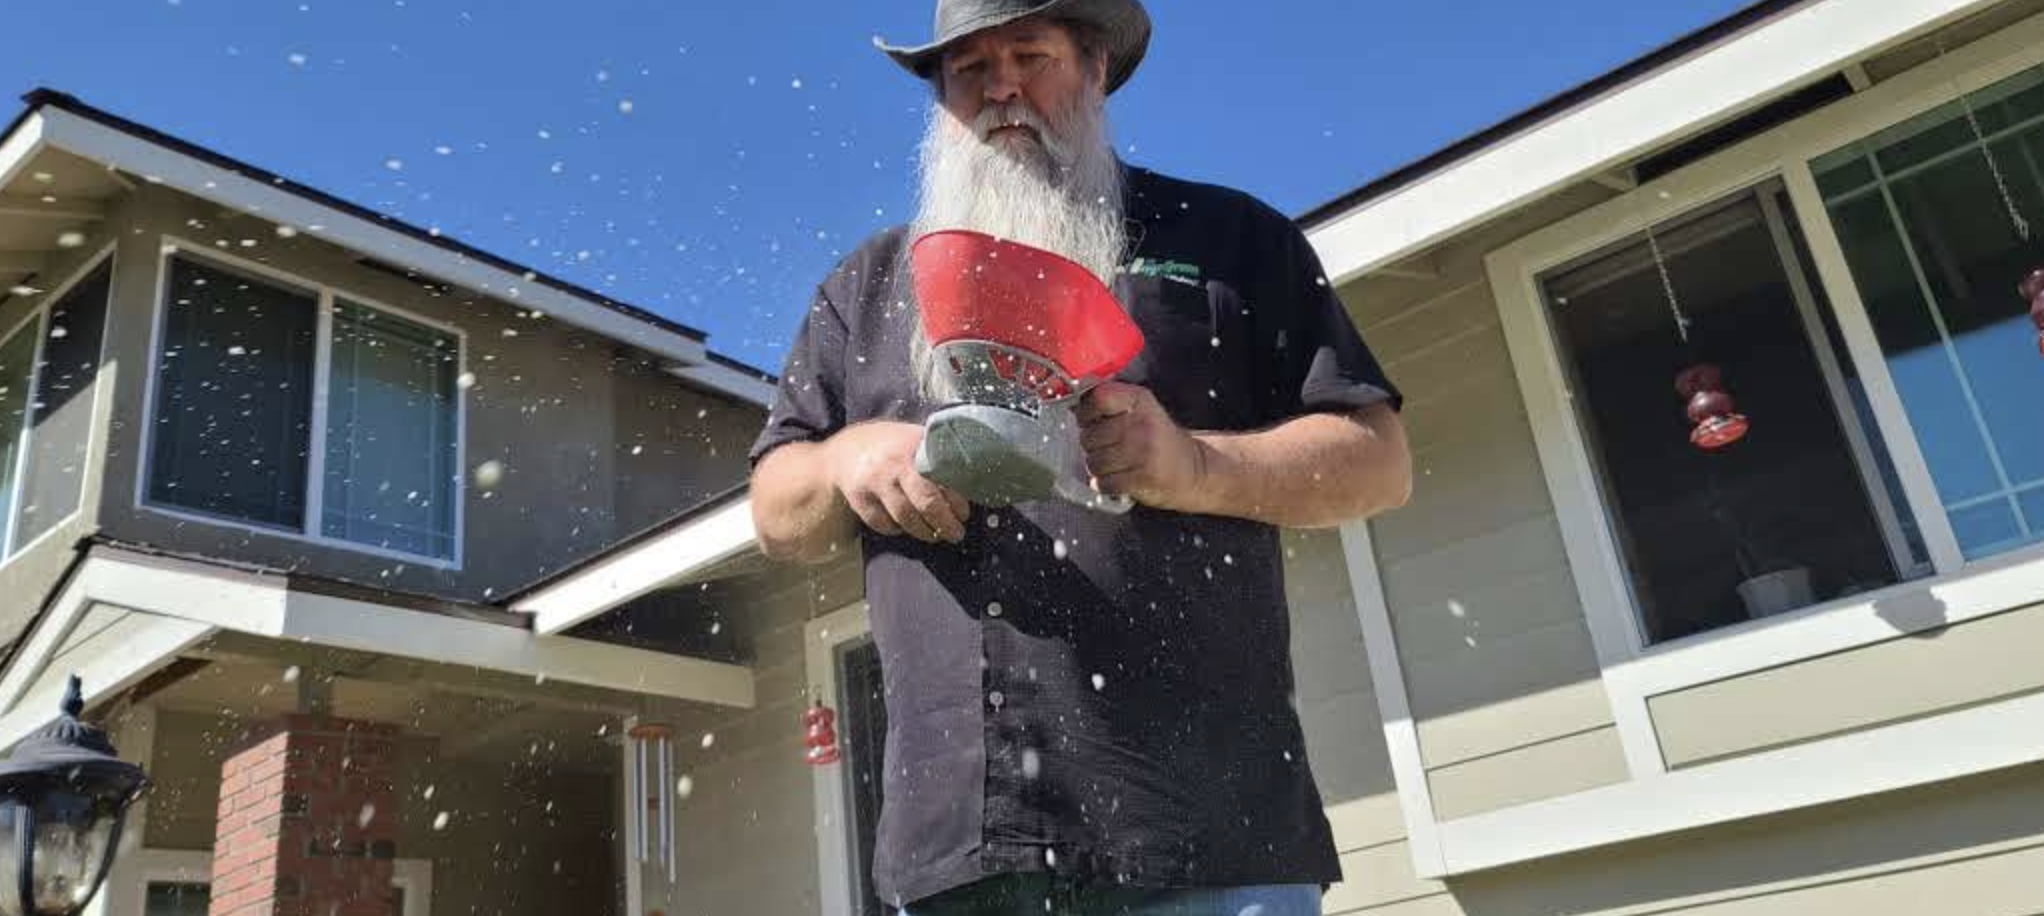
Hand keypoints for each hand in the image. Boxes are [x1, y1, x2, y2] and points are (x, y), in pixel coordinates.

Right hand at [825, 421, 970, 542]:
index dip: (957, 502)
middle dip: (946, 524)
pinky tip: (904, 527)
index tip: (964, 513)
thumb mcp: (916, 440)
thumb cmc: (893, 447)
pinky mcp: (860, 498)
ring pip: (905, 518)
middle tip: (956, 534)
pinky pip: (883, 524)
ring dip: (924, 532)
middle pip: (926, 502)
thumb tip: (972, 482)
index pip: (945, 480)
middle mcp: (895, 463)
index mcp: (916, 446)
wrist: (847, 449)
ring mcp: (875, 481)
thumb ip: (939, 457)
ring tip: (935, 535)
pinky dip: (896, 530)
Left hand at [1076, 382, 1206, 510]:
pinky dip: (1106, 484)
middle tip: (1109, 448)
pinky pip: (1104, 483)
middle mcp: (1141, 423)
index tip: (1088, 421)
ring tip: (1116, 464)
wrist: (1194, 470)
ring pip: (1094, 462)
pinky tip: (1119, 478)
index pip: (1098, 398)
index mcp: (1139, 401)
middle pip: (1090, 435)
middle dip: (1093, 446)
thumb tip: (1072, 407)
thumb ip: (1111, 405)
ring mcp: (1143, 451)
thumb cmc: (1161, 441)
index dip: (1086, 413)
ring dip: (1099, 467)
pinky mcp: (1143, 477)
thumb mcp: (1142, 411)